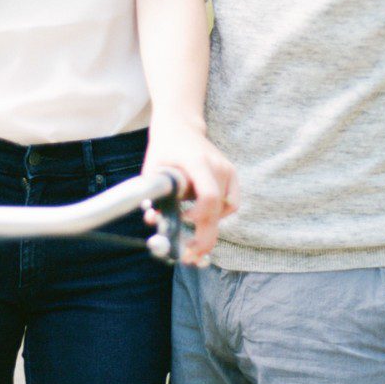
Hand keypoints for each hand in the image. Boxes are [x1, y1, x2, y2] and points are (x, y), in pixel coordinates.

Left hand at [144, 120, 237, 264]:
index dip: (198, 217)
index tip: (183, 223)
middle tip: (190, 257)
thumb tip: (154, 222)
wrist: (180, 126)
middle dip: (205, 238)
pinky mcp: (232, 174)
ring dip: (209, 226)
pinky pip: (232, 203)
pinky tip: (204, 216)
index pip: (208, 196)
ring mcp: (227, 170)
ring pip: (224, 210)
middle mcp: (217, 166)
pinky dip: (219, 215)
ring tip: (192, 236)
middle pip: (218, 209)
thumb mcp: (153, 170)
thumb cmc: (163, 150)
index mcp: (197, 162)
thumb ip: (155, 196)